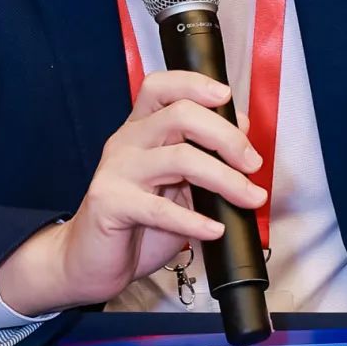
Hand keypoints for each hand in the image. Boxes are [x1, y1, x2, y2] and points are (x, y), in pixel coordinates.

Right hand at [0, 70, 265, 315]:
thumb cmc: (140, 221)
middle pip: (180, 115)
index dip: (195, 84)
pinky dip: (194, 220)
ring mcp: (116, 170)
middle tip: (253, 164)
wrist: (94, 261)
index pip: (162, 86)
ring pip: (179, 158)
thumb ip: (204, 155)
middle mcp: (127, 141)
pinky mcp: (110, 203)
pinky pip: (160, 208)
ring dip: (225, 179)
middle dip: (226, 137)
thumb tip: (242, 129)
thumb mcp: (179, 182)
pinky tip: (215, 230)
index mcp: (141, 128)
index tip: (227, 97)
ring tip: (250, 198)